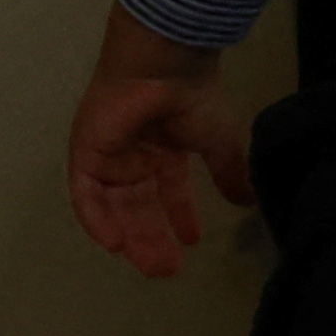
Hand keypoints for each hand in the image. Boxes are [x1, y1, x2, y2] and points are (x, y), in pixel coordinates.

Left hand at [67, 8, 251, 280]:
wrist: (166, 65)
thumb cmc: (193, 95)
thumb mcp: (219, 141)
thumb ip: (229, 173)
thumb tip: (249, 201)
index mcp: (164, 146)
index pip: (168, 190)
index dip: (179, 216)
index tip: (192, 243)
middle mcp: (135, 153)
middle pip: (139, 206)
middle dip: (153, 238)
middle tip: (168, 270)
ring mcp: (109, 154)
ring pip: (115, 206)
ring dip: (130, 236)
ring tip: (152, 264)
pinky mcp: (87, 152)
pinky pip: (86, 194)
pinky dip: (97, 220)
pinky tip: (115, 245)